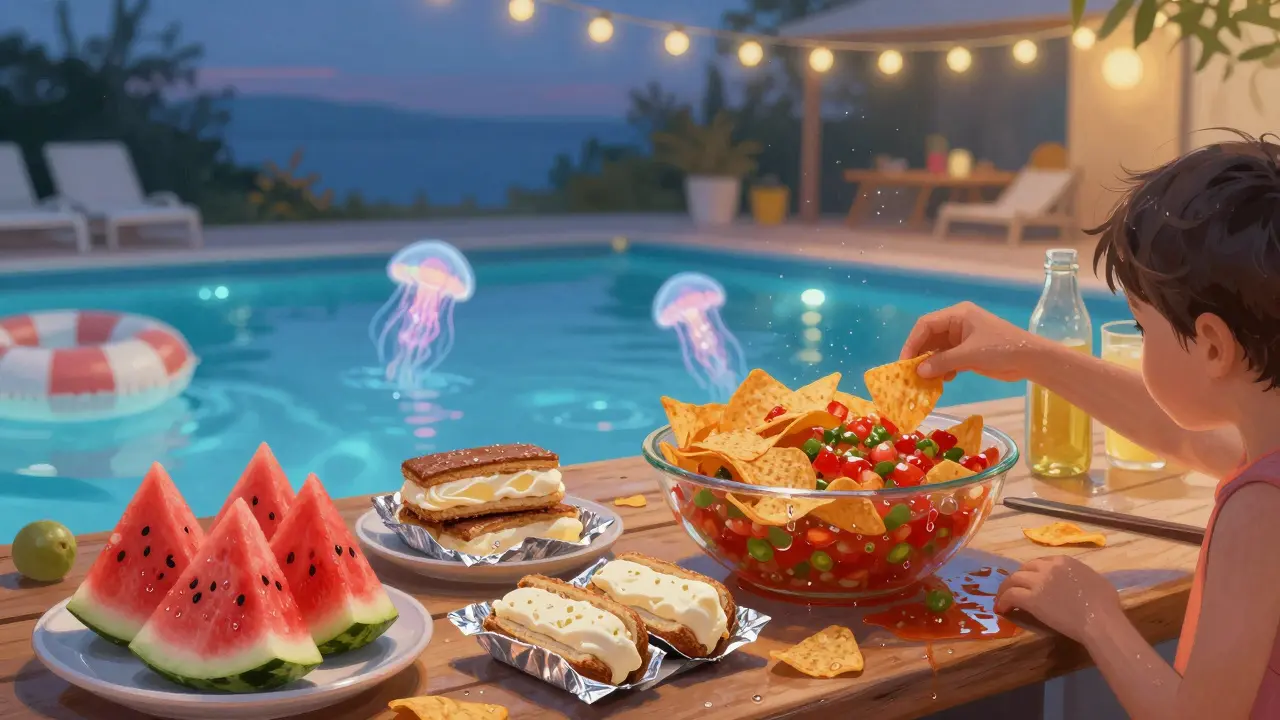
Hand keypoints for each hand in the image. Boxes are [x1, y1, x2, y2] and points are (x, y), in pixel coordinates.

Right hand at [899, 302, 1044, 381]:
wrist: (1031, 360)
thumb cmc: (1001, 349)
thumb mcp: (969, 355)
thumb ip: (942, 362)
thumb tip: (919, 371)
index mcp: (957, 315)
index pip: (925, 325)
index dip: (912, 343)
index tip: (904, 362)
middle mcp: (957, 324)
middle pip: (929, 338)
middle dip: (920, 355)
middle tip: (910, 374)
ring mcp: (963, 339)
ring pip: (937, 350)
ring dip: (931, 365)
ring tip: (926, 380)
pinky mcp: (968, 352)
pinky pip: (947, 359)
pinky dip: (943, 369)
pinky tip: (944, 380)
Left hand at [994, 556, 1123, 643]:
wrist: (1100, 620)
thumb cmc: (1105, 604)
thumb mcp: (1095, 579)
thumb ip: (1080, 575)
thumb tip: (1078, 580)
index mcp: (1064, 561)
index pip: (1040, 562)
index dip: (1032, 572)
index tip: (1029, 581)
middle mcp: (1048, 567)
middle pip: (1025, 569)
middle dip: (1018, 579)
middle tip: (1013, 589)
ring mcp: (1038, 582)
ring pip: (1013, 580)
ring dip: (1005, 589)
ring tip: (1002, 600)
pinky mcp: (1031, 598)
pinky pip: (1010, 595)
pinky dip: (1003, 601)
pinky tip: (1002, 609)